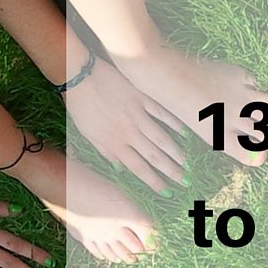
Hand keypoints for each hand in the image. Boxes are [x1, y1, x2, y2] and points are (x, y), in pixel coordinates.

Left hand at [64, 57, 184, 197]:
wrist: (78, 74)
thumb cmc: (80, 105)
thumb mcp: (87, 134)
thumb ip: (105, 152)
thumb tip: (120, 170)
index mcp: (114, 143)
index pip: (138, 168)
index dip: (154, 182)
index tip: (167, 193)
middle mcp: (128, 132)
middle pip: (154, 156)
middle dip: (172, 172)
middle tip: (187, 182)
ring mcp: (136, 114)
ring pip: (161, 138)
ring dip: (177, 153)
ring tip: (189, 164)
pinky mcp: (141, 97)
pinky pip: (161, 113)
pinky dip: (174, 123)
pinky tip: (186, 134)